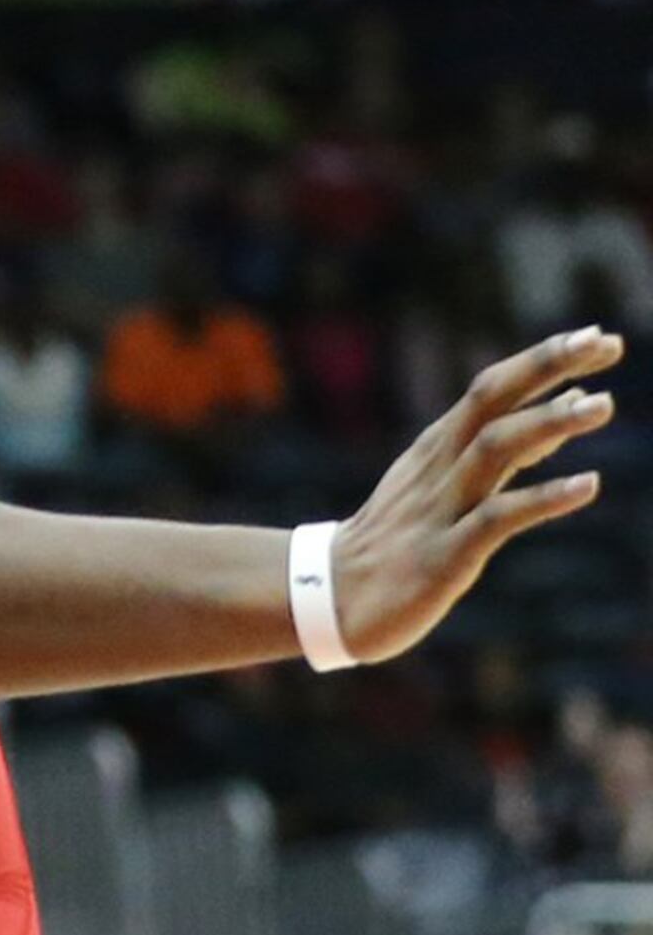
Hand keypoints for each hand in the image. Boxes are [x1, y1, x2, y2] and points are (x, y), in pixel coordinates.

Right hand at [334, 326, 621, 664]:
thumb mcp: (444, 486)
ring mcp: (439, 508)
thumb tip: (562, 420)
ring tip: (603, 403)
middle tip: (606, 342)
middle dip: (545, 367)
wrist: (329, 599)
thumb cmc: (396, 541)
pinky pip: (495, 519)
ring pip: (493, 449)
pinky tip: (587, 484)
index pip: (492, 389)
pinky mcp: (444, 555)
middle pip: (491, 402)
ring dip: (548, 423)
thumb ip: (504, 452)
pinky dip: (542, 498)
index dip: (542, 360)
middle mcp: (439, 468)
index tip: (597, 336)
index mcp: (437, 448)